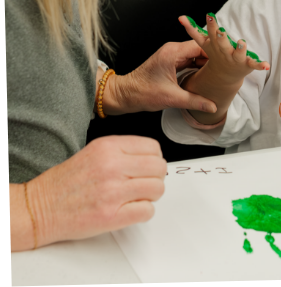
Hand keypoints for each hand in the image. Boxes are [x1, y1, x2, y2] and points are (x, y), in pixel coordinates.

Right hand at [28, 135, 166, 246]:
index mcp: (109, 147)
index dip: (154, 159)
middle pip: (159, 168)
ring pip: (157, 189)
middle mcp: (112, 166)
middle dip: (156, 177)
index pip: (153, 147)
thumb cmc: (66, 182)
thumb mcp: (95, 151)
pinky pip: (147, 211)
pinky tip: (131, 209)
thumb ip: (124, 151)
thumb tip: (152, 158)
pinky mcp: (111, 216)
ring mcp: (112, 191)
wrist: (39, 208)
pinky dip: (144, 212)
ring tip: (137, 197)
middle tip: (145, 183)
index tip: (148, 167)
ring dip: (151, 195)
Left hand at [107, 40, 216, 113]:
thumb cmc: (142, 93)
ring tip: (220, 73)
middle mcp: (172, 50)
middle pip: (200, 48)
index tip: (227, 62)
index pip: (201, 46)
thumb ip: (195, 101)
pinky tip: (207, 76)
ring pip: (196, 54)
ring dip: (207, 63)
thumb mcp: (171, 98)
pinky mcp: (171, 61)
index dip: (216, 53)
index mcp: (172, 53)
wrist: (124, 94)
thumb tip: (212, 106)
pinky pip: (190, 60)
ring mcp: (171, 55)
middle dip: (213, 58)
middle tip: (227, 69)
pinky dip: (199, 67)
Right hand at [178, 13, 269, 86]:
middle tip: (221, 30)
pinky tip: (267, 65)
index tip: (210, 16)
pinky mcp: (247, 65)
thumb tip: (180, 17)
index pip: (211, 34)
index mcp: (215, 46)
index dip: (211, 25)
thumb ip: (193, 30)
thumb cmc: (215, 54)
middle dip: (221, 37)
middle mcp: (224, 52)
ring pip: (239, 54)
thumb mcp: (204, 43)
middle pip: (222, 44)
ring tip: (242, 43)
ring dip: (241, 49)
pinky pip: (254, 65)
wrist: (224, 75)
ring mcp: (236, 59)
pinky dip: (260, 65)